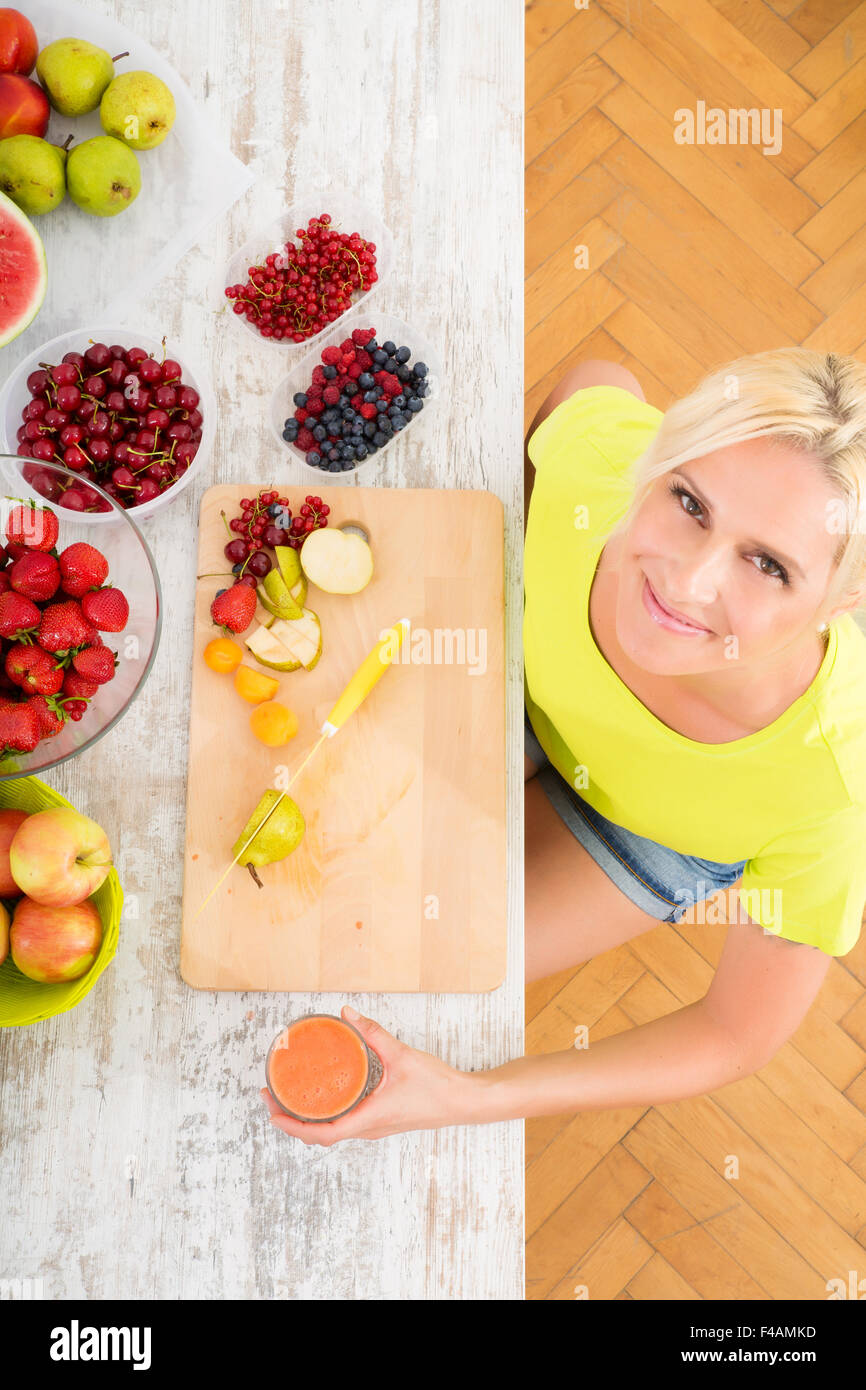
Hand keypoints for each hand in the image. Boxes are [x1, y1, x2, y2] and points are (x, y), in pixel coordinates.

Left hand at [260, 1005, 481, 1144]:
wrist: (463, 1102)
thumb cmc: (438, 1086)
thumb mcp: (402, 1055)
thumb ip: (373, 1033)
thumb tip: (348, 1014)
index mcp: (370, 1119)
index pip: (323, 1134)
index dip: (293, 1126)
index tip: (272, 1112)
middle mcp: (369, 1129)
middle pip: (321, 1135)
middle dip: (292, 1119)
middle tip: (271, 1096)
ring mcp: (375, 1127)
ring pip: (333, 1130)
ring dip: (308, 1117)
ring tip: (290, 1094)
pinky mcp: (381, 1121)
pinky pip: (346, 1123)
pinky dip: (327, 1113)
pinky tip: (324, 1093)